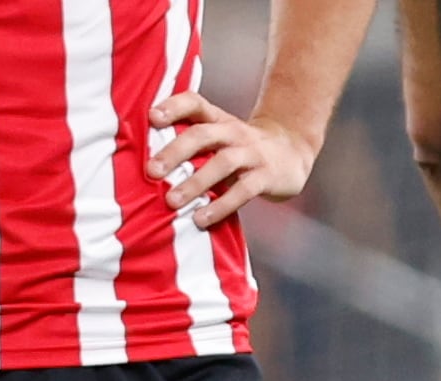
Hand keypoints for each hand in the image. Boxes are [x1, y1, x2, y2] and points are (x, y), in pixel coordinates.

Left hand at [146, 92, 318, 228]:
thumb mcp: (221, 135)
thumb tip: (148, 161)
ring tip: (172, 200)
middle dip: (175, 151)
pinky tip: (202, 218)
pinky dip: (221, 205)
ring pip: (222, 163)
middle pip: (203, 134)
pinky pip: (242, 191)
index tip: (152, 118)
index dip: (173, 107)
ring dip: (195, 182)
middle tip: (153, 171)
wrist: (292, 153)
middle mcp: (234, 132)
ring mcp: (252, 154)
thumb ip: (193, 141)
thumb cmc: (243, 148)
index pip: (195, 102)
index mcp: (219, 119)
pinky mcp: (266, 177)